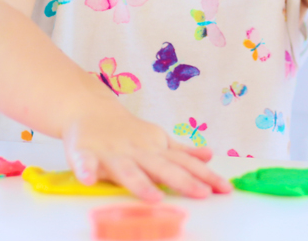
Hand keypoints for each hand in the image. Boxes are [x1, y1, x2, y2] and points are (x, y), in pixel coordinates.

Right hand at [62, 106, 231, 202]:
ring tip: (154, 198)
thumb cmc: (125, 132)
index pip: (184, 164)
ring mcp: (111, 154)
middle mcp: (136, 152)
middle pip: (161, 168)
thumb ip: (180, 151)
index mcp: (154, 150)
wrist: (88, 109)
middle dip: (182, 181)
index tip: (223, 188)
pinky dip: (85, 170)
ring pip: (127, 170)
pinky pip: (84, 162)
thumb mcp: (156, 139)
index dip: (204, 175)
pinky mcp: (84, 153)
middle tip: (202, 193)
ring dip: (140, 184)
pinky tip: (88, 180)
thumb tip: (209, 155)